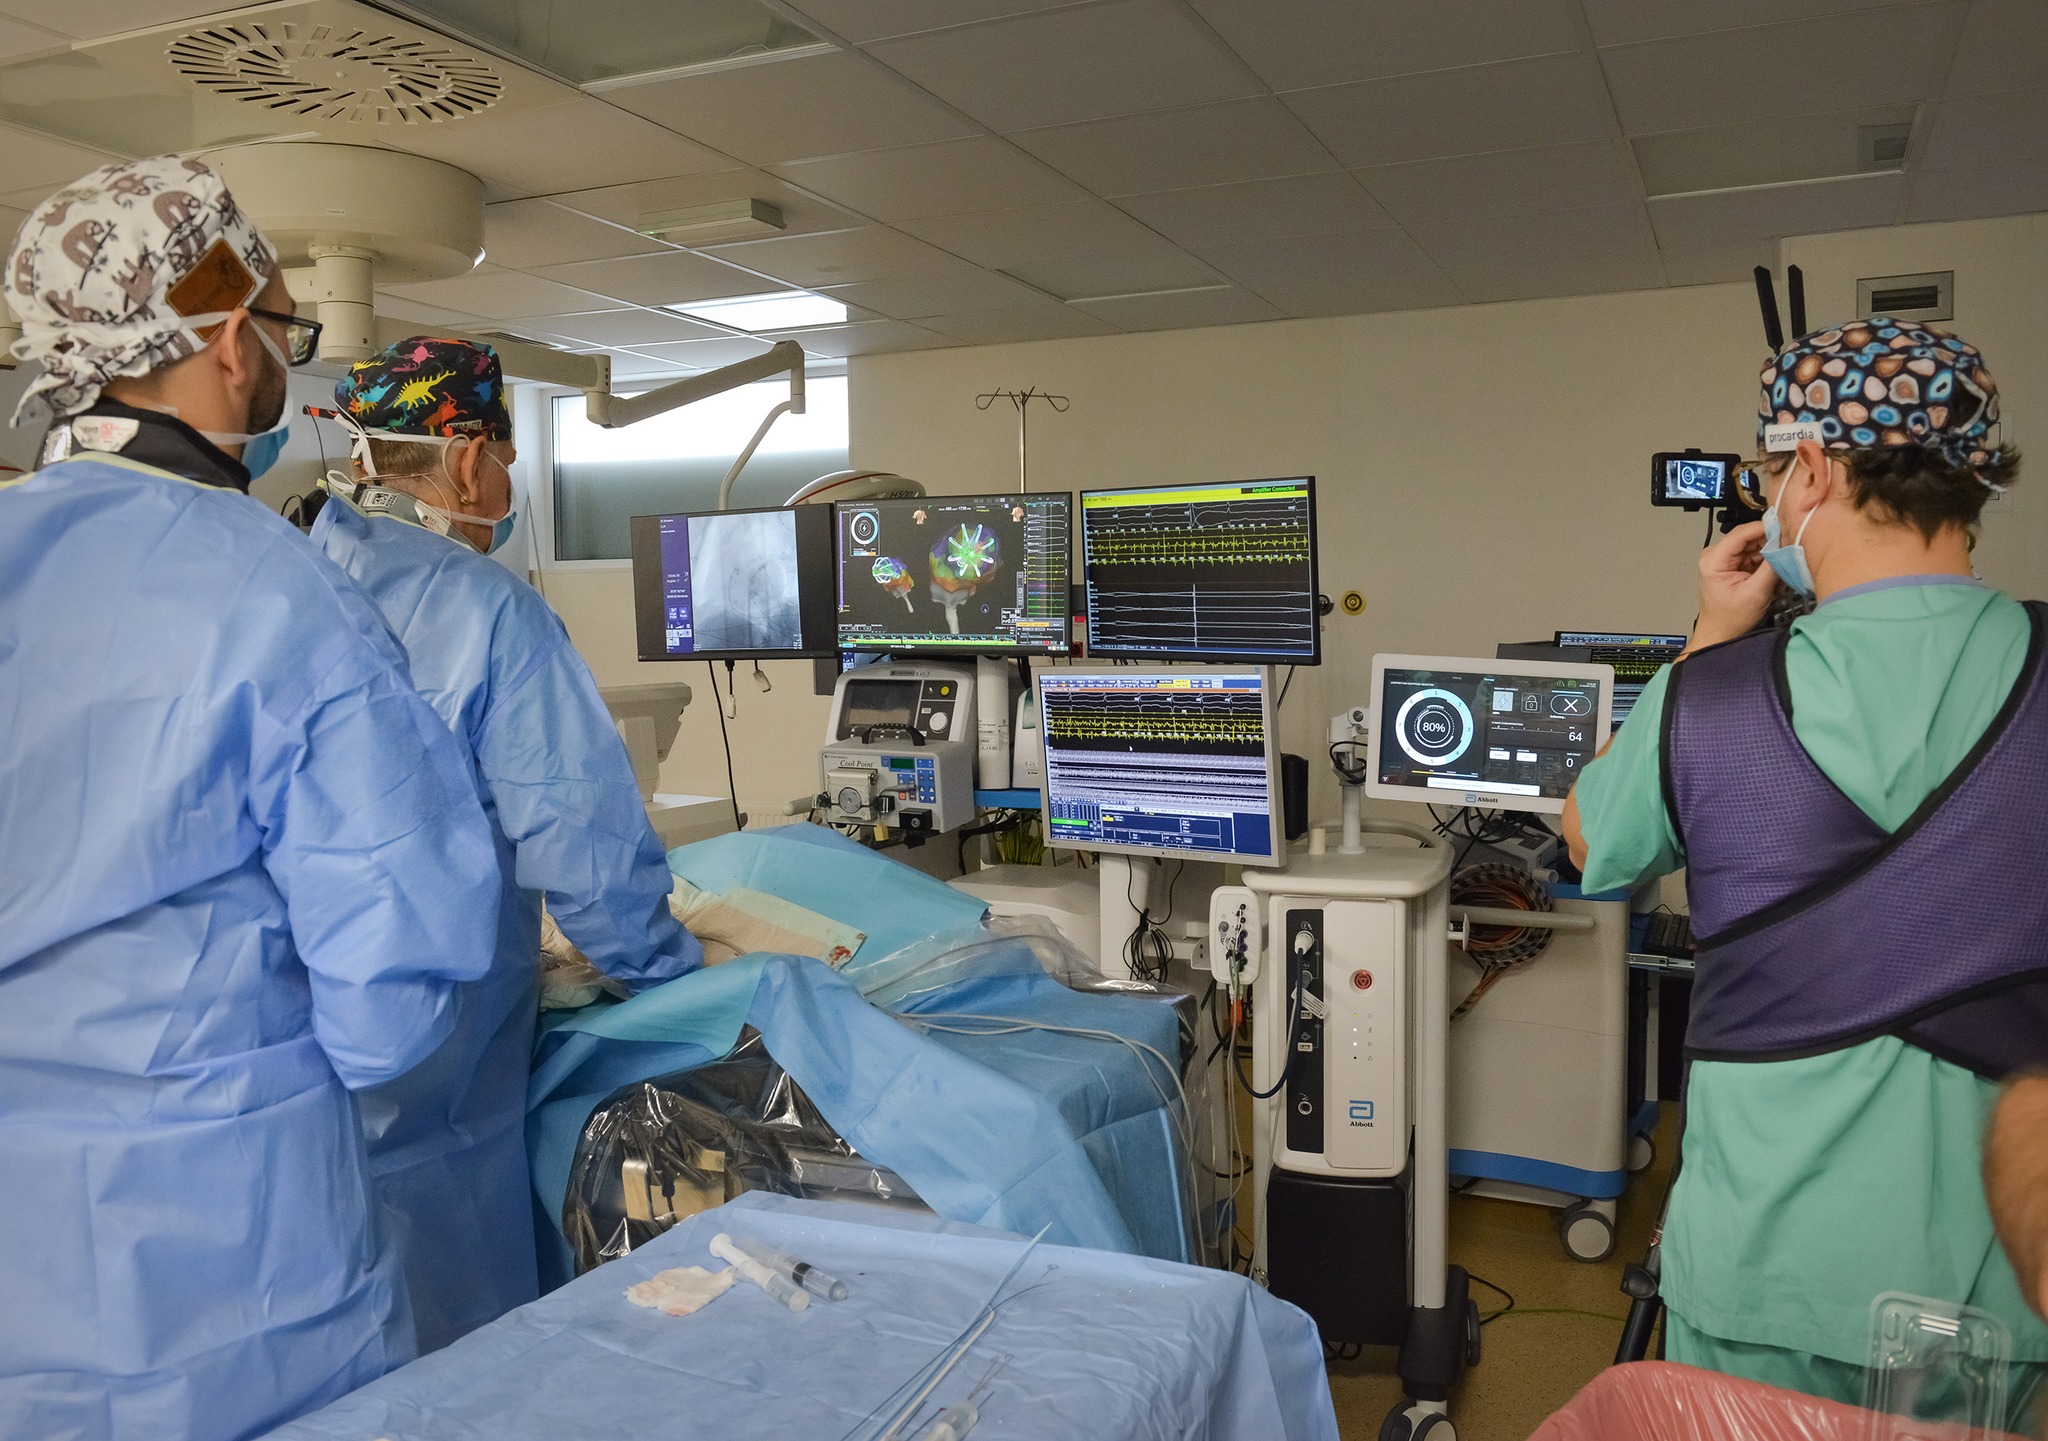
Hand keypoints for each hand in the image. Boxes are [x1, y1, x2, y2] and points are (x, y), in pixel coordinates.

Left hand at [1686, 521, 1778, 653]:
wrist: (1720, 633)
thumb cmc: (1730, 618)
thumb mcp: (1755, 593)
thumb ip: (1771, 567)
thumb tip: (1785, 546)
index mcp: (1713, 559)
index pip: (1742, 533)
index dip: (1765, 528)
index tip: (1787, 529)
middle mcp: (1716, 555)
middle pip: (1750, 537)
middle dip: (1771, 544)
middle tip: (1789, 553)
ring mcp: (1725, 559)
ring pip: (1756, 546)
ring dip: (1770, 556)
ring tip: (1780, 571)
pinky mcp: (1734, 565)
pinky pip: (1755, 556)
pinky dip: (1767, 564)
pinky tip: (1774, 575)